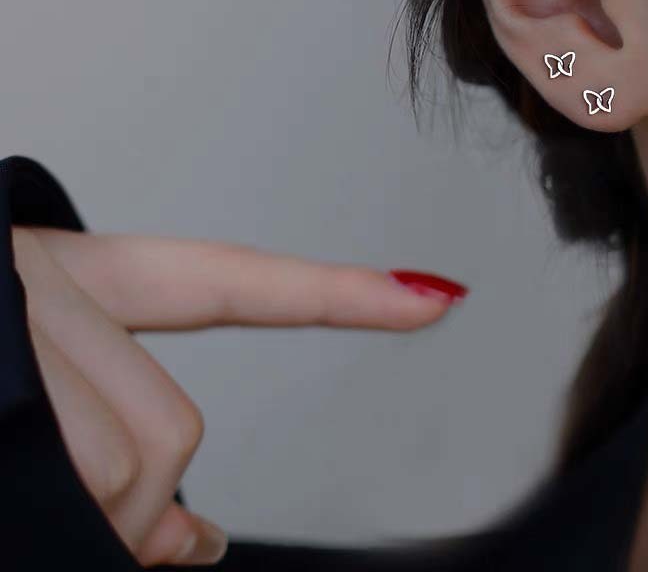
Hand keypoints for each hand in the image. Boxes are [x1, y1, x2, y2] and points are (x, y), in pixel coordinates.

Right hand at [11, 226, 464, 566]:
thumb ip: (119, 451)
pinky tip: (66, 492)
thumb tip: (196, 543)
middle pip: (167, 438)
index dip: (341, 293)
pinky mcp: (1, 377)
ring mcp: (28, 326)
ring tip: (14, 457)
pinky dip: (80, 515)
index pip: (239, 286)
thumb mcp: (31, 390)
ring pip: (122, 471)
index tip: (433, 297)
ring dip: (76, 504)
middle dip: (124, 498)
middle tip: (41, 475)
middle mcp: (54, 286)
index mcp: (80, 276)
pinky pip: (77, 479)